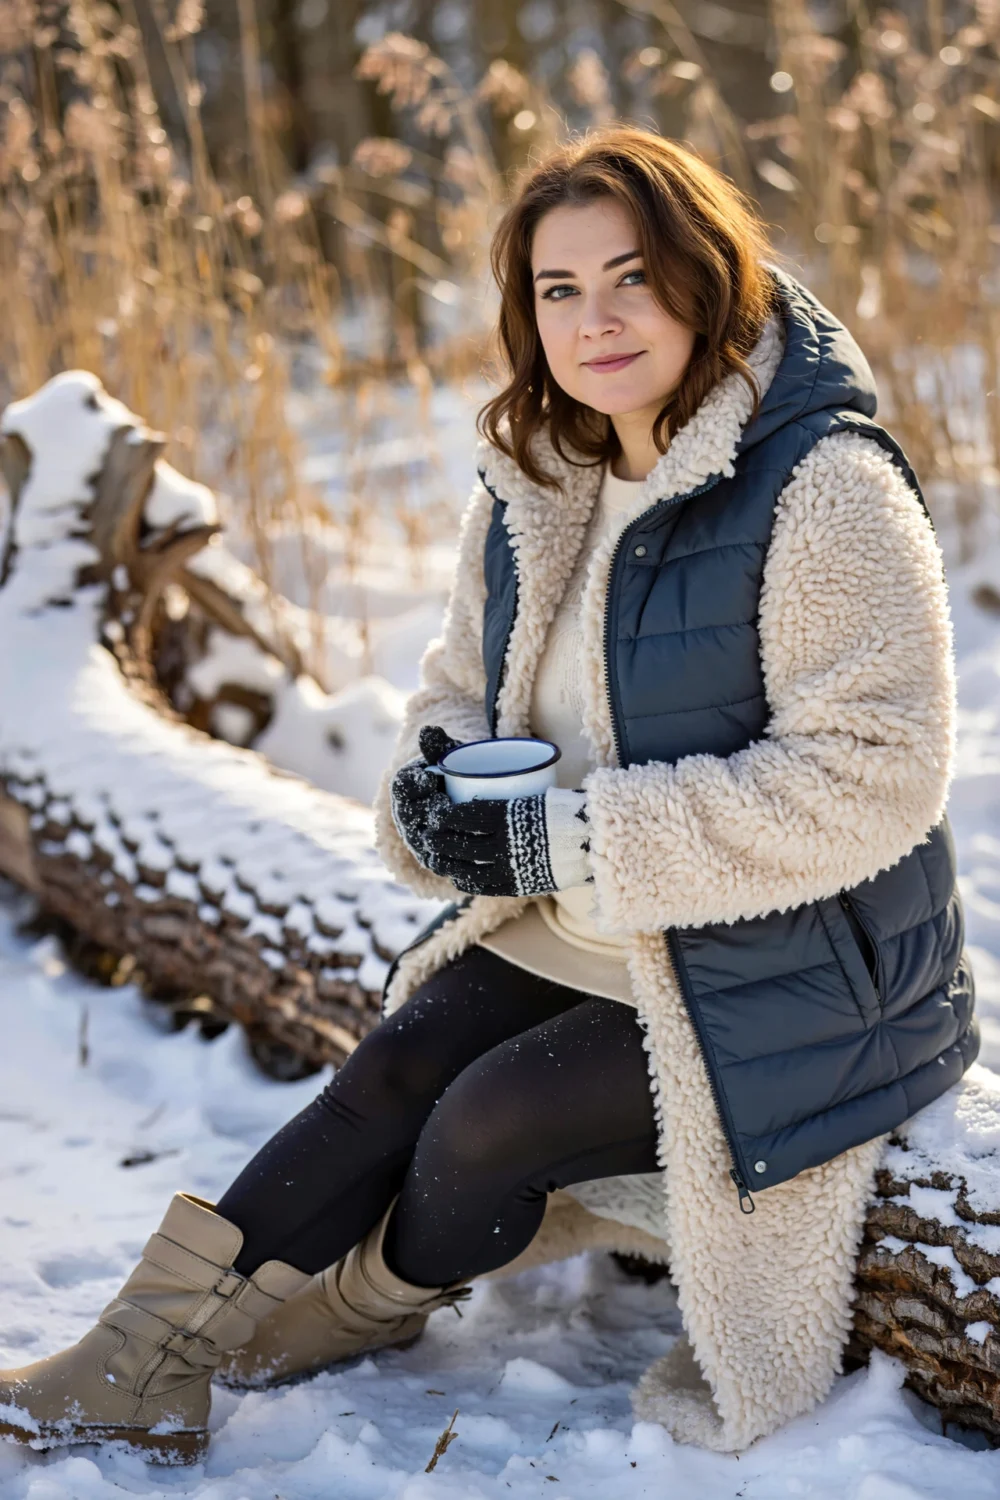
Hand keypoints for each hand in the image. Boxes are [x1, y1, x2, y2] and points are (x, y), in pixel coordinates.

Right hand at [389, 725, 459, 861]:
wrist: (467, 798)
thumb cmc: (457, 772)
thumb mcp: (450, 756)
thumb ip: (440, 746)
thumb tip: (429, 731)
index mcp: (405, 789)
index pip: (401, 787)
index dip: (414, 784)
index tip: (431, 777)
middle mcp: (406, 816)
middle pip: (411, 817)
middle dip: (429, 810)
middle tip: (448, 802)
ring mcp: (419, 839)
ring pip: (425, 842)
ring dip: (442, 835)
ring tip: (464, 825)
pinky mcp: (434, 859)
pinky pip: (440, 863)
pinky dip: (455, 859)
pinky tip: (473, 852)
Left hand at [419, 786, 591, 897]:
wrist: (590, 841)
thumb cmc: (561, 809)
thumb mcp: (533, 791)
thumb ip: (506, 788)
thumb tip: (472, 774)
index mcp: (508, 816)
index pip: (463, 816)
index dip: (443, 816)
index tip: (435, 811)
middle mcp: (505, 844)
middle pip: (459, 844)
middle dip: (438, 840)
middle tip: (428, 833)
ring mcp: (509, 869)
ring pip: (465, 869)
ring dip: (446, 862)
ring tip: (437, 855)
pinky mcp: (515, 886)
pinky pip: (481, 886)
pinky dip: (464, 880)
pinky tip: (456, 875)